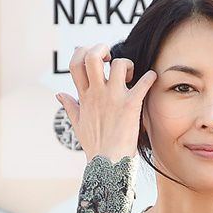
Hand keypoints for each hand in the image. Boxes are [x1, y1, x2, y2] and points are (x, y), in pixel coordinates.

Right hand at [56, 43, 156, 162]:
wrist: (108, 163)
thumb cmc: (95, 146)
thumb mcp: (78, 125)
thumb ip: (70, 106)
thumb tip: (59, 94)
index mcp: (84, 96)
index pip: (75, 63)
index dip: (82, 52)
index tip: (94, 59)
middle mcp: (98, 93)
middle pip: (93, 56)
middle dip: (102, 48)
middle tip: (111, 58)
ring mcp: (114, 98)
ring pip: (120, 64)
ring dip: (128, 64)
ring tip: (131, 75)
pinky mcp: (131, 105)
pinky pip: (143, 83)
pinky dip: (150, 77)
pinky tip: (152, 78)